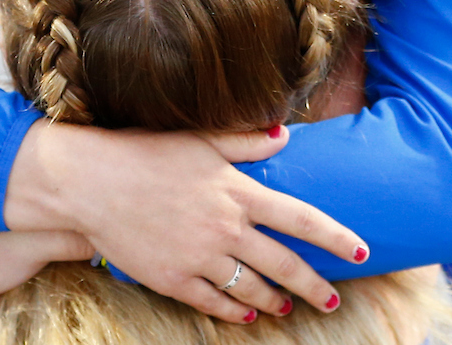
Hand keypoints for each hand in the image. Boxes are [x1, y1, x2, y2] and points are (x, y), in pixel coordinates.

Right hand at [6, 123, 367, 324]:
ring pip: (252, 290)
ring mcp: (199, 258)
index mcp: (237, 192)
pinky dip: (235, 311)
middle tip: (333, 300)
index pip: (301, 219)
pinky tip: (247, 315)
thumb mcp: (200, 139)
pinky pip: (214, 303)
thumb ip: (245, 140)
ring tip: (290, 308)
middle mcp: (225, 228)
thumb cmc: (146, 152)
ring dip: (276, 302)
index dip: (336, 239)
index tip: (362, 254)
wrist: (89, 182)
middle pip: (284, 265)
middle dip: (315, 287)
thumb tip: (284, 135)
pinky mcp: (172, 279)